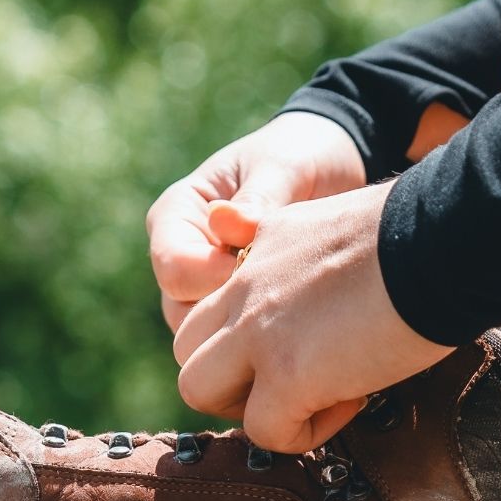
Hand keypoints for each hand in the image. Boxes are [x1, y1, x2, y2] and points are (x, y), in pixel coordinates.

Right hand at [146, 112, 366, 331]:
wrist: (326, 170)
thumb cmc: (297, 158)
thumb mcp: (283, 166)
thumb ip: (259, 198)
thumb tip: (227, 224)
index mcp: (175, 215)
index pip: (174, 269)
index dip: (216, 278)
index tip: (263, 265)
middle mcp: (179, 257)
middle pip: (183, 314)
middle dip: (233, 314)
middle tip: (287, 294)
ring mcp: (202, 289)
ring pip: (206, 339)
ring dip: (250, 333)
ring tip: (297, 305)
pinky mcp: (230, 311)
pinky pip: (237, 343)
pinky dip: (266, 339)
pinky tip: (302, 319)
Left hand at [172, 182, 452, 452]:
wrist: (444, 239)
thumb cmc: (423, 234)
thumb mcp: (343, 225)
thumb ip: (310, 259)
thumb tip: (325, 293)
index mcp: (260, 249)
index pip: (213, 305)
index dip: (248, 337)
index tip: (310, 337)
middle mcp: (244, 288)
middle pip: (187, 349)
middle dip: (233, 379)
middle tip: (295, 380)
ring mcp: (258, 332)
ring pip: (197, 391)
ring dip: (252, 408)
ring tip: (313, 399)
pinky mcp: (287, 375)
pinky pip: (265, 432)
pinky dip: (303, 433)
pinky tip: (351, 403)